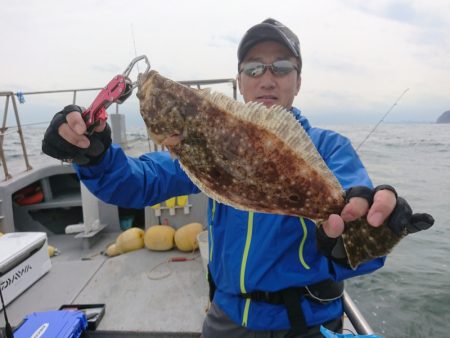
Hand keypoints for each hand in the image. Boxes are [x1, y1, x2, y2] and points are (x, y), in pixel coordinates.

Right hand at [42, 105, 111, 164]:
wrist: (92, 147)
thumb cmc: (94, 134)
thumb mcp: (101, 129)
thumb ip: (100, 125)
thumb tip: (100, 122)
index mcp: (73, 111)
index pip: (70, 111)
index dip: (75, 121)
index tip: (83, 130)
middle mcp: (59, 119)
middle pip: (60, 126)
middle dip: (73, 137)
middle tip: (86, 144)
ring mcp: (51, 131)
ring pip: (55, 140)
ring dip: (71, 149)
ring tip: (84, 153)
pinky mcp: (48, 143)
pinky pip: (51, 150)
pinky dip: (64, 155)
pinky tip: (74, 155)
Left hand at [316, 185, 433, 263]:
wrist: (340, 255)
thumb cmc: (333, 238)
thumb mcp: (325, 236)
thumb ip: (328, 229)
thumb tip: (335, 221)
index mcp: (353, 199)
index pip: (358, 194)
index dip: (355, 204)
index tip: (346, 218)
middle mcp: (372, 201)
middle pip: (382, 193)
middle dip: (379, 206)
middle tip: (372, 222)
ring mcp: (388, 213)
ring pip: (398, 203)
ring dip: (397, 213)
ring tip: (394, 228)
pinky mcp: (399, 226)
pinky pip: (413, 220)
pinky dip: (419, 220)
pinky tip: (425, 221)